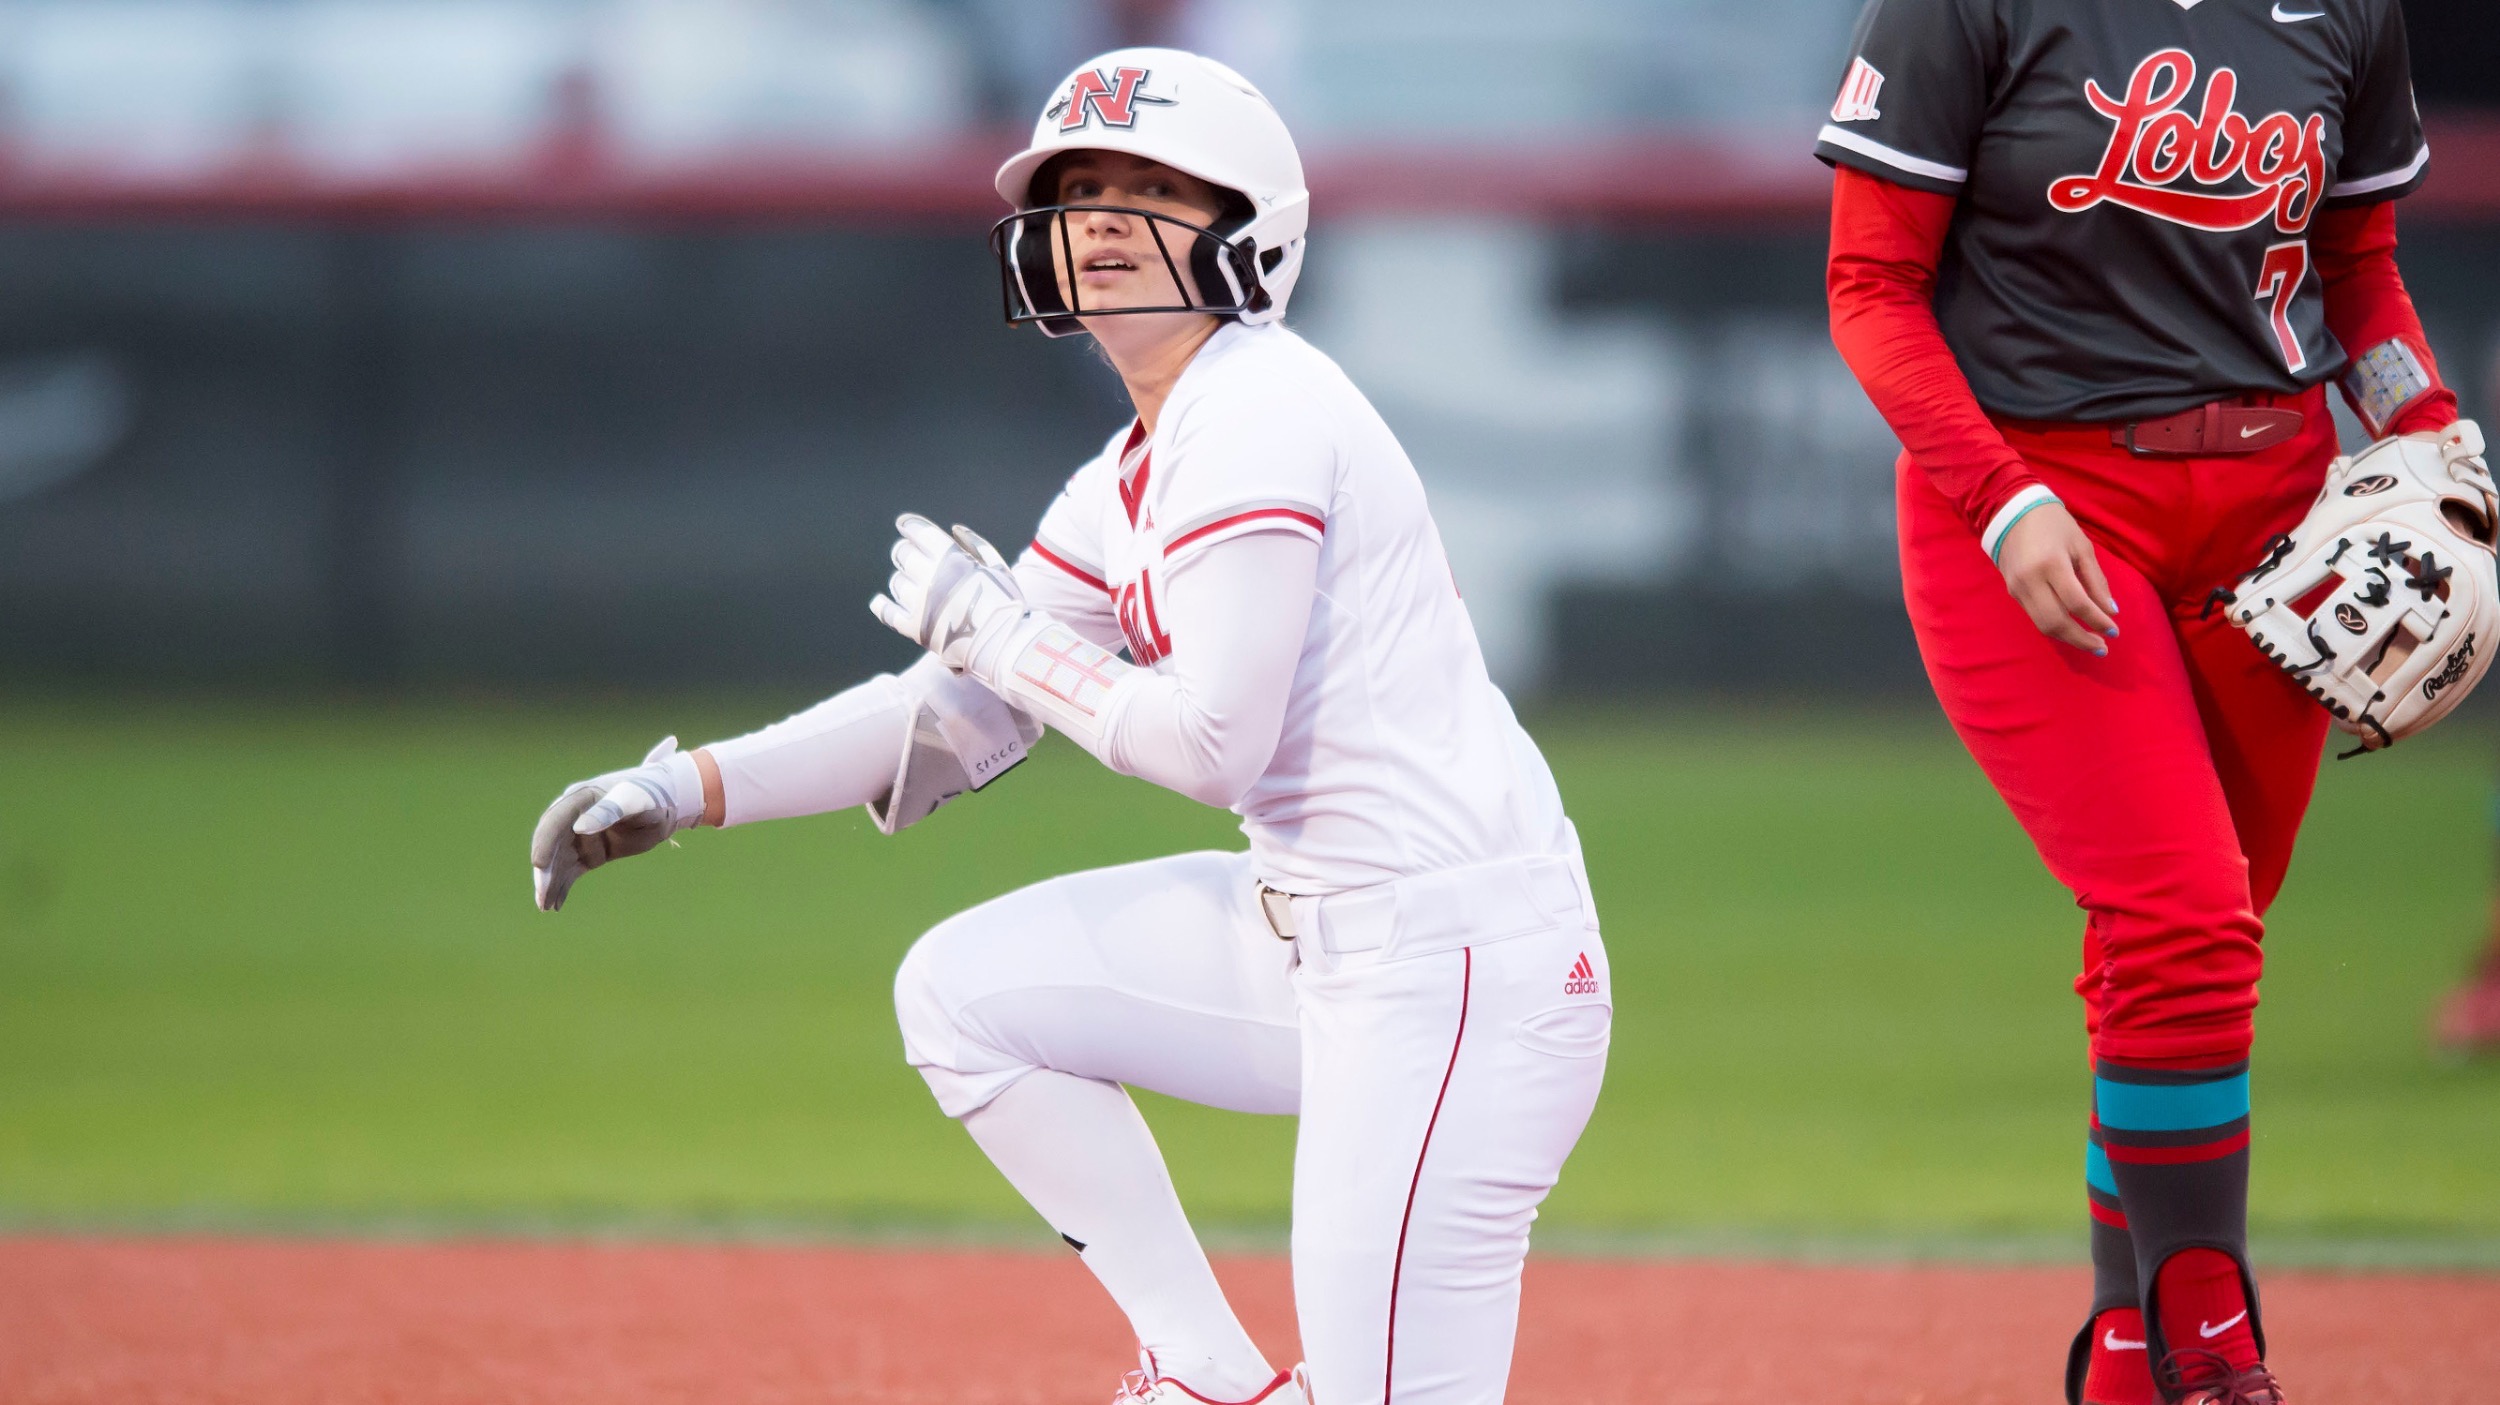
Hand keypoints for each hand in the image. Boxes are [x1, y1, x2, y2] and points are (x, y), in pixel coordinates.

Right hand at [529, 737, 705, 910]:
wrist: (663, 805)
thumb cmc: (648, 797)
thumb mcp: (635, 801)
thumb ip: (610, 811)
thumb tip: (579, 828)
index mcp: (580, 799)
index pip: (555, 821)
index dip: (545, 841)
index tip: (539, 864)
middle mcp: (573, 818)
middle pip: (552, 845)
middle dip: (545, 870)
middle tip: (542, 895)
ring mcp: (579, 838)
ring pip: (558, 861)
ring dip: (550, 883)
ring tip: (545, 907)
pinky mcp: (588, 854)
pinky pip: (570, 871)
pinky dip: (562, 887)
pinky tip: (556, 905)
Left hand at [870, 514, 1027, 673]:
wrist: (1004, 645)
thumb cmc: (1006, 605)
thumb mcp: (998, 568)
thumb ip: (976, 545)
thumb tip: (955, 530)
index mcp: (951, 558)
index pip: (919, 532)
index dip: (909, 526)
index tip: (904, 524)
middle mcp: (930, 577)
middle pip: (903, 554)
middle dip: (905, 551)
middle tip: (908, 555)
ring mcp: (919, 603)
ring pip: (897, 582)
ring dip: (902, 578)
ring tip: (911, 582)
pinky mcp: (914, 628)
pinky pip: (888, 613)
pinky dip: (881, 606)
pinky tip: (878, 602)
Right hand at [1997, 502, 2119, 655]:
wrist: (2010, 512)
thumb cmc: (2053, 524)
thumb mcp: (2082, 546)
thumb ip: (2096, 580)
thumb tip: (2110, 611)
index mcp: (2052, 564)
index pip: (2077, 603)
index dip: (2098, 621)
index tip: (2115, 631)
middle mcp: (2031, 581)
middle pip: (2057, 622)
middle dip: (2082, 639)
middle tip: (2103, 647)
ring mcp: (2018, 589)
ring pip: (2043, 625)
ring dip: (2068, 638)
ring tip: (2090, 643)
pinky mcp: (2012, 592)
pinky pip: (2035, 616)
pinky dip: (2056, 627)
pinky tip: (2071, 628)